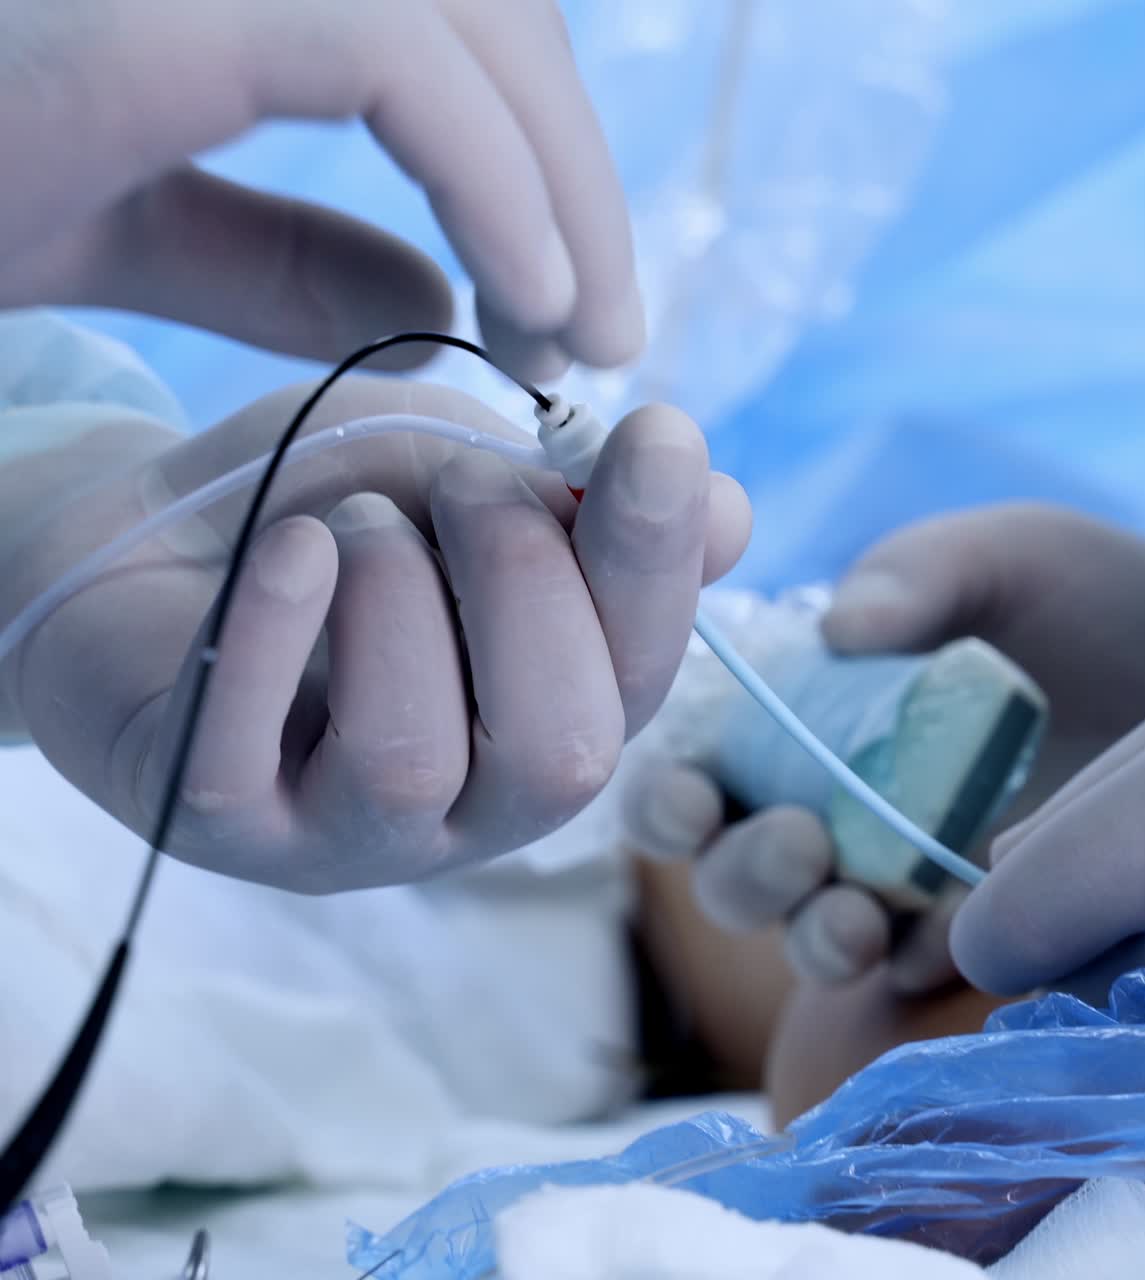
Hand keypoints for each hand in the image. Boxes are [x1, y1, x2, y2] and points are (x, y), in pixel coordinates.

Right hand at [0, 0, 639, 377]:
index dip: (538, 163)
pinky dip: (495, 180)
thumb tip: (444, 307)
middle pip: (496, 16)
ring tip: (579, 333)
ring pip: (476, 23)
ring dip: (559, 183)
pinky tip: (536, 299)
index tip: (570, 308)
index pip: (455, 30)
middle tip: (606, 334)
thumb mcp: (130, 226)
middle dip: (574, 176)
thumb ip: (284, 256)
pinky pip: (401, 61)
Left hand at [0, 381, 749, 890]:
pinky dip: (282, 624)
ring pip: (413, 757)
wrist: (155, 548)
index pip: (644, 675)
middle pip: (559, 751)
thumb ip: (581, 505)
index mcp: (554, 715)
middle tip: (464, 485)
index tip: (657, 436)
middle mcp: (472, 803)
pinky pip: (254, 753)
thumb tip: (732, 517)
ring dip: (398, 597)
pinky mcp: (217, 820)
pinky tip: (288, 550)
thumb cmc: (336, 515)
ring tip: (355, 528)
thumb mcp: (467, 479)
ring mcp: (343, 828)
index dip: (656, 562)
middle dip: (525, 582)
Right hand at [626, 504, 1144, 990]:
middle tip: (799, 838)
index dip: (668, 794)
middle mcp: (835, 799)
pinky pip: (906, 965)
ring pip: (802, 932)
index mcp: (809, 714)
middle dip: (739, 870)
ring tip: (850, 911)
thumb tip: (836, 630)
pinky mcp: (975, 921)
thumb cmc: (1092, 596)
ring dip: (802, 932)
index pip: (702, 767)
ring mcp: (900, 868)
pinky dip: (892, 961)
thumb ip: (912, 576)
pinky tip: (916, 937)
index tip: (691, 794)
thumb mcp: (995, 557)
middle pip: (731, 868)